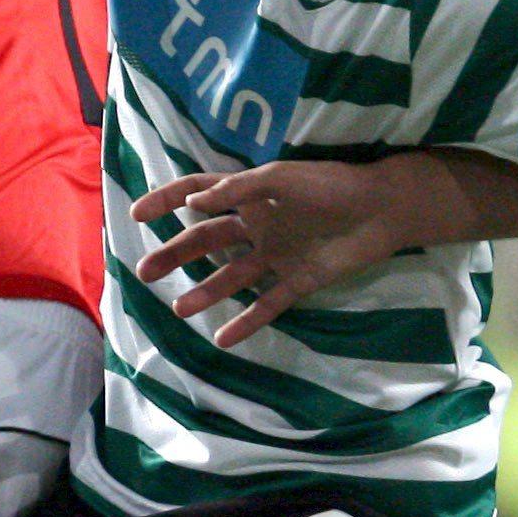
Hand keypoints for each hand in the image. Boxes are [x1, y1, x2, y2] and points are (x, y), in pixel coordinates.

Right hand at [132, 160, 430, 343]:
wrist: (381, 210)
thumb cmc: (331, 184)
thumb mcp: (281, 178)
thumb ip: (237, 189)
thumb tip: (191, 204)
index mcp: (251, 195)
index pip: (199, 195)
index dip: (166, 201)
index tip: (137, 215)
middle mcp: (258, 226)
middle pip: (206, 241)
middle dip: (174, 254)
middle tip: (144, 271)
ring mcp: (276, 255)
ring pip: (231, 277)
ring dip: (205, 292)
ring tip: (179, 307)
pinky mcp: (298, 281)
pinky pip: (267, 304)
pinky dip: (246, 322)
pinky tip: (222, 338)